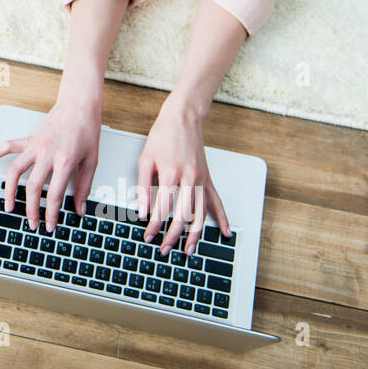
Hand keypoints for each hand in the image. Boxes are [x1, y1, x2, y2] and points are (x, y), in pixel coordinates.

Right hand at [0, 93, 102, 231]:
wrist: (79, 105)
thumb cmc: (86, 130)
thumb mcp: (92, 161)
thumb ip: (85, 186)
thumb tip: (80, 208)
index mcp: (64, 161)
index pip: (54, 194)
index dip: (51, 214)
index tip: (50, 225)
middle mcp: (46, 154)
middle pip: (32, 187)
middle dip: (31, 210)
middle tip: (32, 223)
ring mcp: (34, 146)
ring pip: (15, 171)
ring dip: (9, 190)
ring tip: (9, 206)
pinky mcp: (28, 139)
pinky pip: (7, 147)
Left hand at [137, 94, 230, 256]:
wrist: (183, 118)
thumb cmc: (162, 136)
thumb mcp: (145, 159)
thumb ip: (142, 186)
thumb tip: (142, 210)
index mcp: (171, 174)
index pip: (162, 209)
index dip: (154, 226)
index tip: (148, 235)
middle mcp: (189, 179)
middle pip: (183, 216)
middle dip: (173, 236)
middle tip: (165, 249)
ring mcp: (201, 179)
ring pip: (200, 214)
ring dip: (195, 235)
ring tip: (189, 250)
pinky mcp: (208, 178)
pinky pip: (217, 201)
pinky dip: (222, 218)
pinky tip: (225, 232)